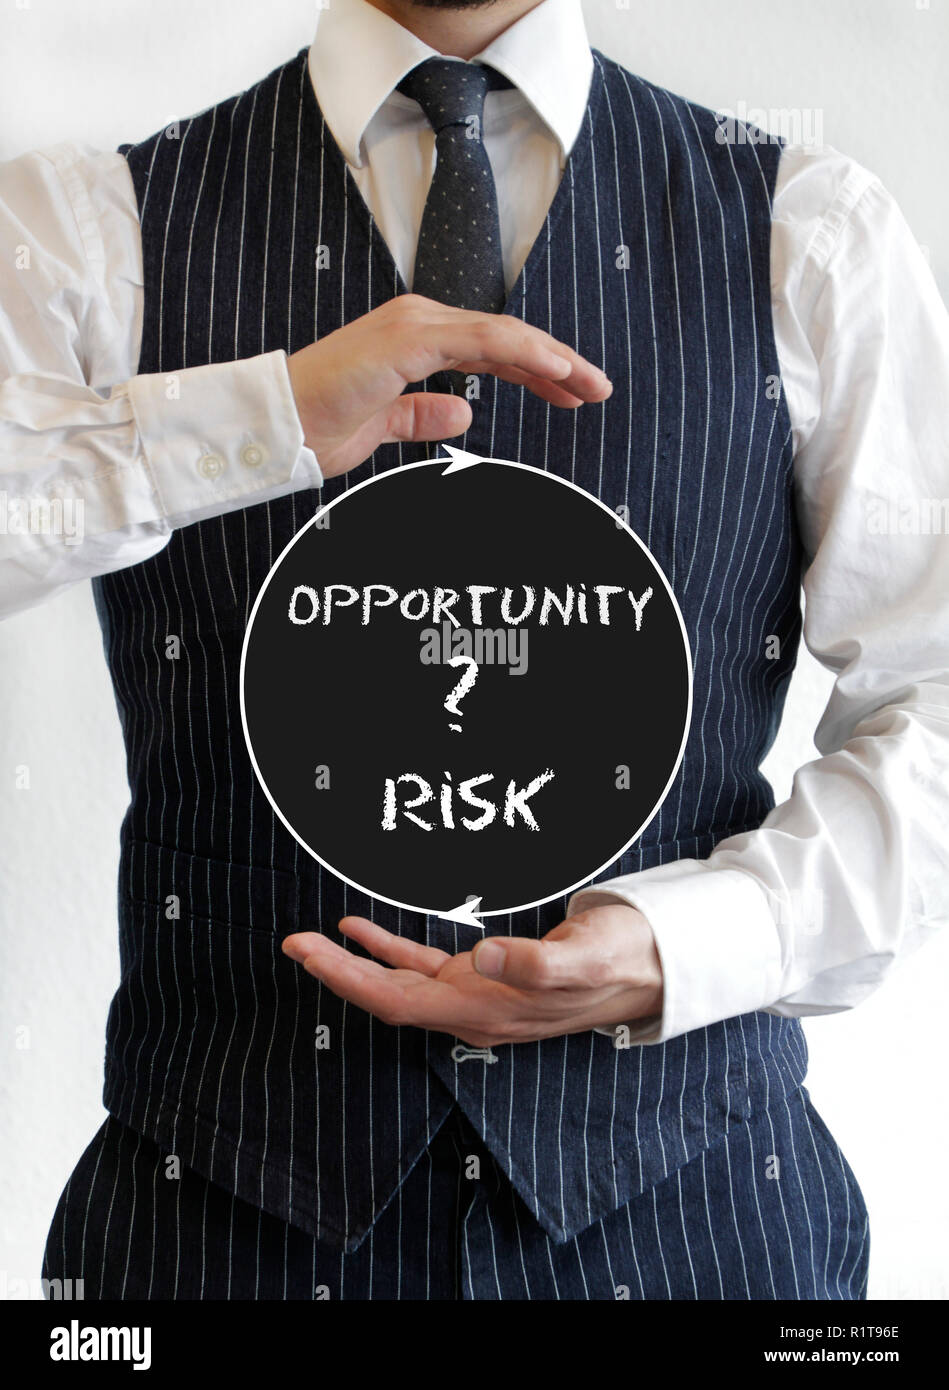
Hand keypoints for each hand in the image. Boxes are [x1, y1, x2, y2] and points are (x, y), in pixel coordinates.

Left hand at [281, 903, 661, 1046]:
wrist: (651, 965)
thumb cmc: (621, 958)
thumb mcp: (585, 954)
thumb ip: (537, 961)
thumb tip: (484, 955)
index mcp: (487, 1011)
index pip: (397, 1002)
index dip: (347, 980)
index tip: (308, 954)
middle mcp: (472, 1010)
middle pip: (385, 997)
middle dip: (335, 972)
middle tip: (291, 941)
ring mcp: (476, 994)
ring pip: (397, 984)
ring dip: (353, 963)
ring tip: (312, 939)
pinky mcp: (484, 975)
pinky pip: (422, 967)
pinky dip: (387, 950)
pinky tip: (362, 931)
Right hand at [286, 293, 611, 478]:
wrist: (275, 424)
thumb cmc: (318, 426)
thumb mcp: (384, 427)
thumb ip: (421, 416)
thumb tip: (464, 416)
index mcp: (416, 340)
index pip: (493, 350)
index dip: (538, 371)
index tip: (574, 394)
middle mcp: (420, 323)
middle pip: (507, 340)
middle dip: (558, 365)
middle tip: (599, 388)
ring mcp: (415, 325)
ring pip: (504, 336)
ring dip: (554, 360)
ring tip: (591, 384)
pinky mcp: (409, 338)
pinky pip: (482, 341)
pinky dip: (523, 352)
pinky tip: (557, 369)